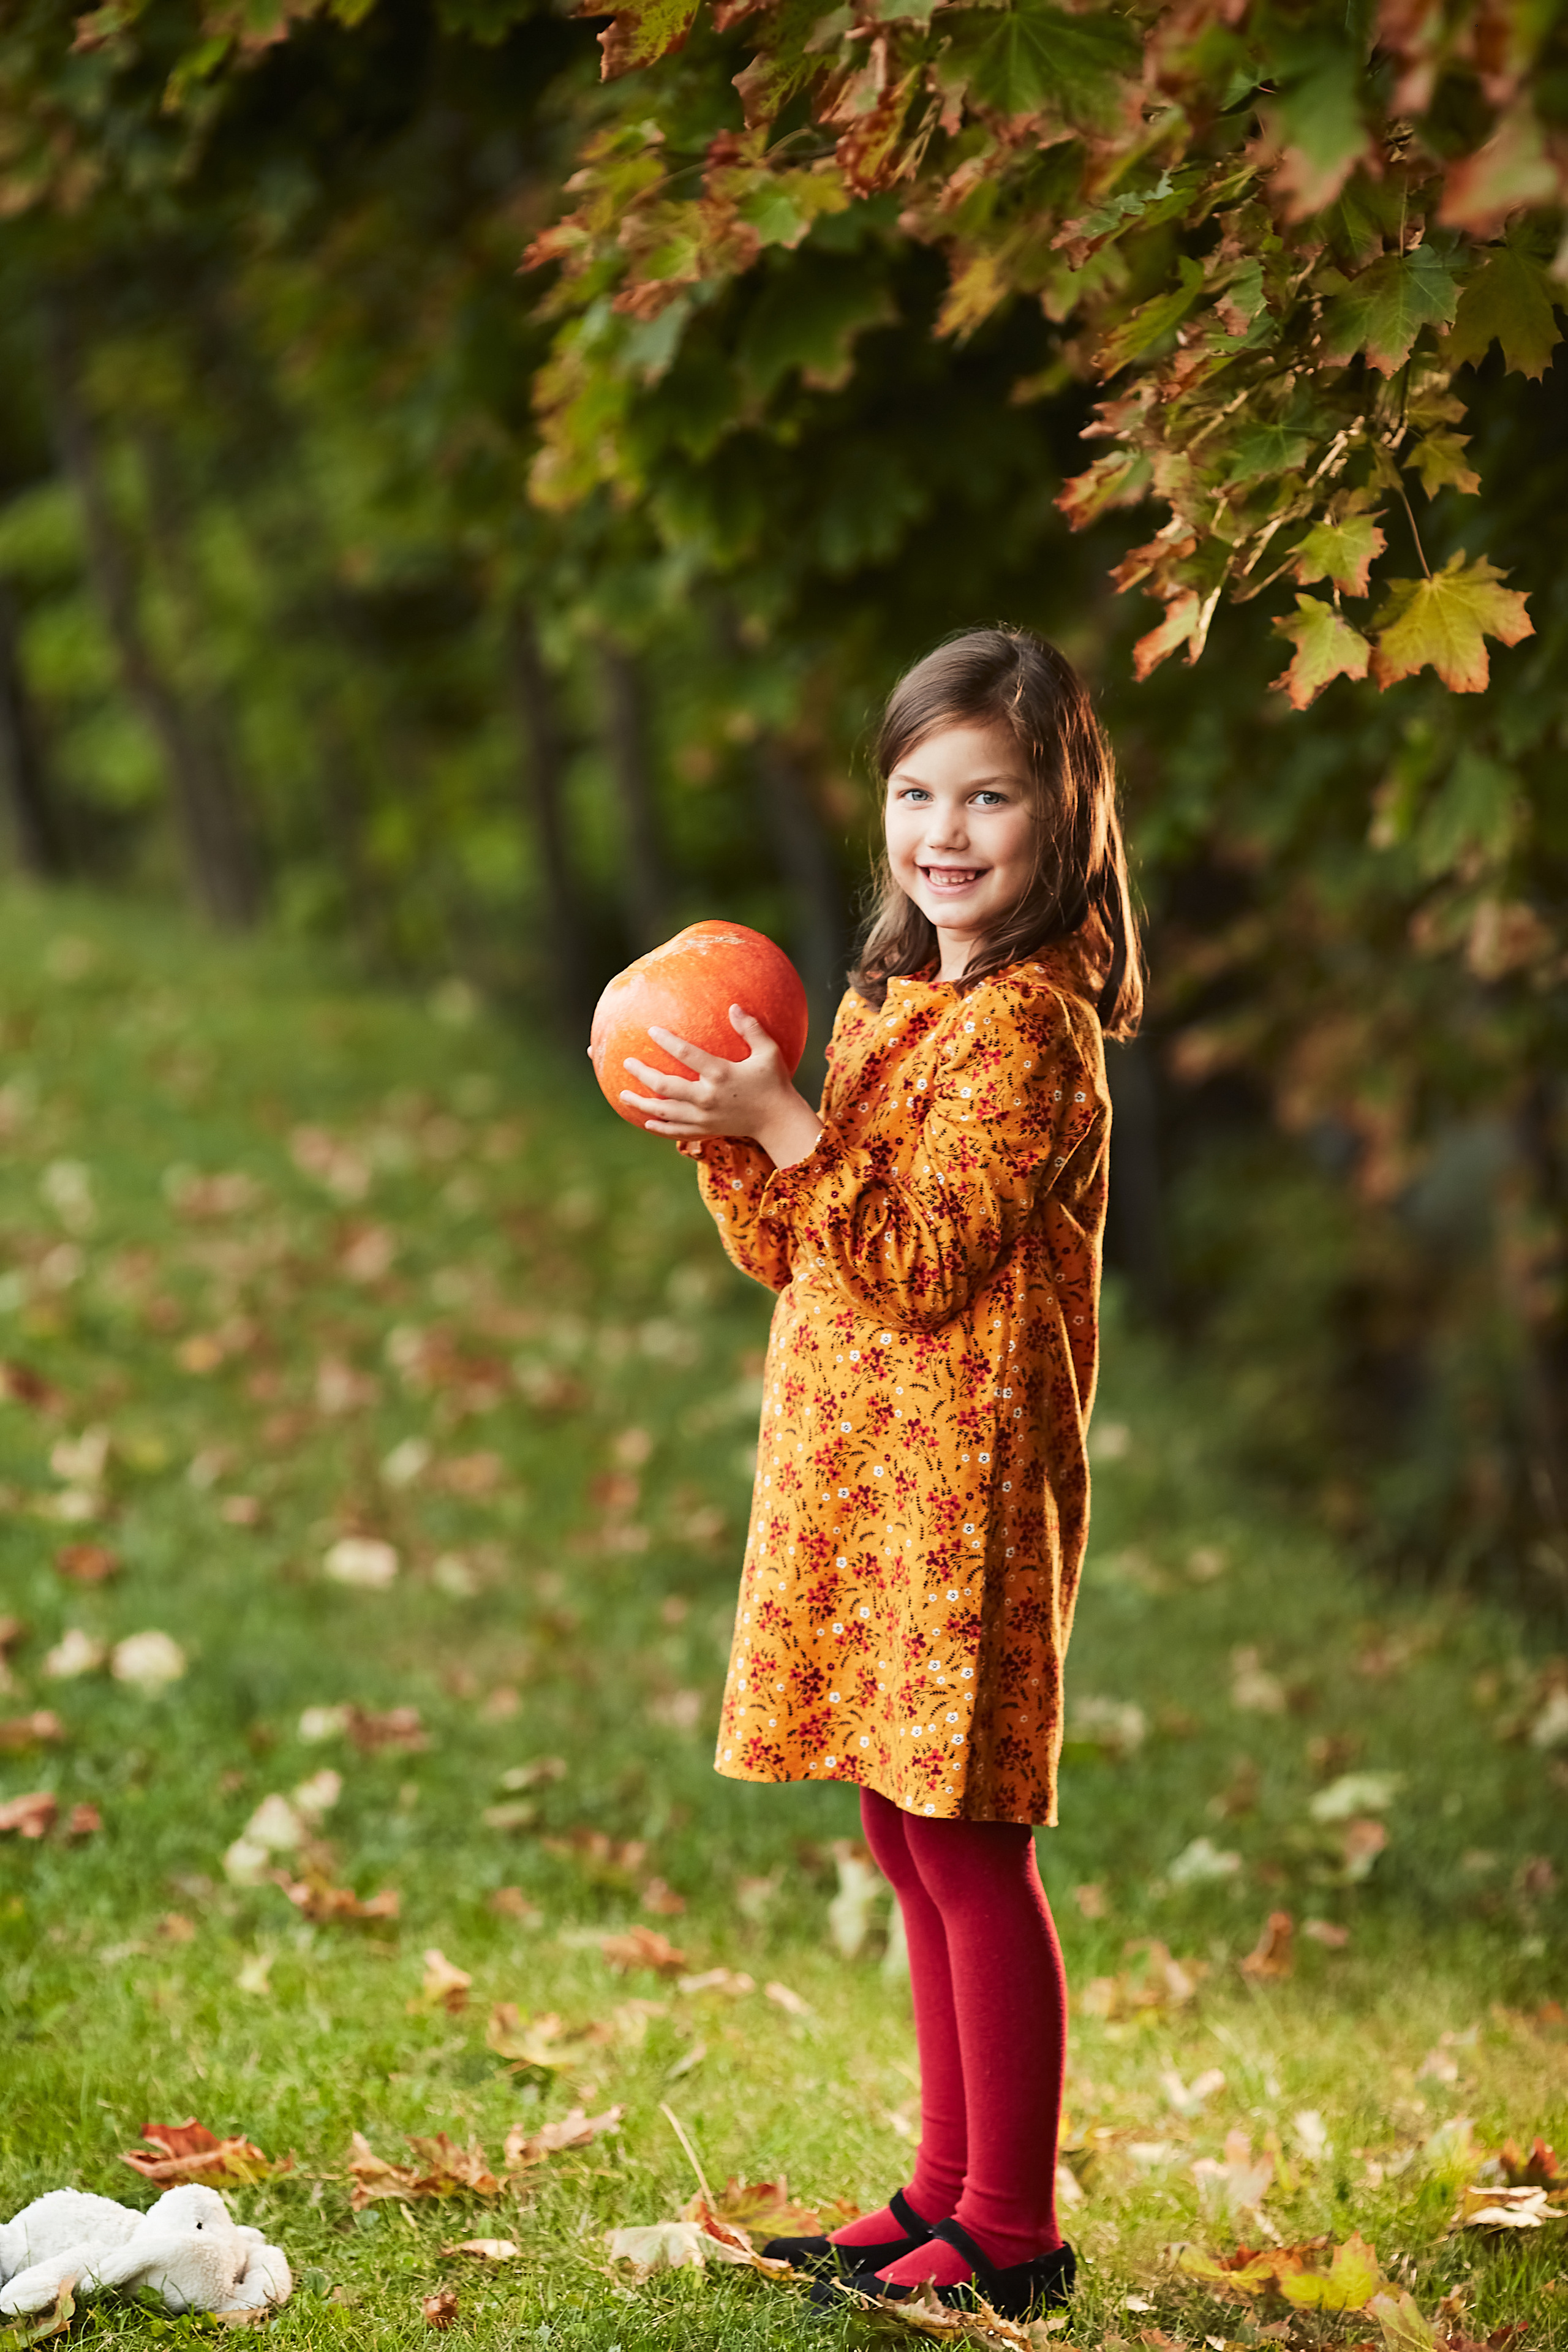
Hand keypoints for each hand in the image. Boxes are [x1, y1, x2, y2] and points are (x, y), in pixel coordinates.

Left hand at [621, 1006, 822, 1167]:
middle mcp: (707, 1097)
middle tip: (628, 1062)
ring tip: (623, 1094)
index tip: (652, 1030)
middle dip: (643, 1074)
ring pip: (665, 1112)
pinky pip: (676, 1132)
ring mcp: (704, 1117)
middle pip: (666, 1086)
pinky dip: (659, 1128)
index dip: (667, 1041)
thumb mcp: (769, 1052)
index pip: (687, 1054)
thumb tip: (734, 1006)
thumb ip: (751, 1029)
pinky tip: (646, 1121)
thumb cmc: (775, 1082)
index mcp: (721, 1074)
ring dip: (642, 1104)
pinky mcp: (705, 1130)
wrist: (779, 1121)